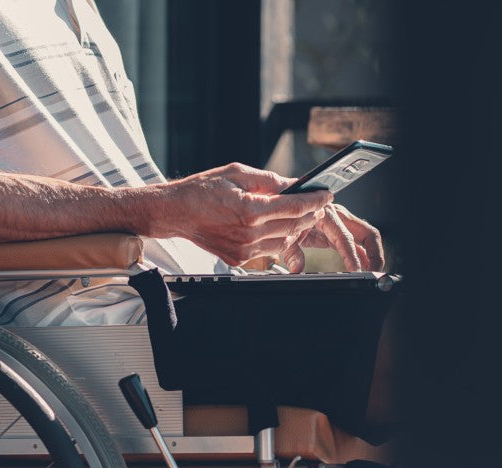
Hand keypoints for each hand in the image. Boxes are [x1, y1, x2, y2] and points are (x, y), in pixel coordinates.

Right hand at [152, 163, 333, 265]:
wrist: (176, 212)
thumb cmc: (202, 190)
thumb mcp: (237, 174)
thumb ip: (268, 180)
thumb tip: (293, 184)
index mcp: (250, 210)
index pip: (294, 206)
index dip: (315, 200)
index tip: (325, 194)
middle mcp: (249, 234)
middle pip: (293, 225)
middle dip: (310, 214)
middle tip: (317, 204)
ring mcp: (244, 250)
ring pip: (284, 241)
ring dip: (296, 228)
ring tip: (301, 214)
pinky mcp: (238, 259)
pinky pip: (268, 250)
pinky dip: (278, 238)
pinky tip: (279, 226)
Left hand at [285, 204, 384, 272]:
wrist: (286, 205)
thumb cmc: (286, 216)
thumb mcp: (286, 234)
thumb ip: (291, 252)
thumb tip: (296, 269)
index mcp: (325, 214)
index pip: (345, 238)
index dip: (352, 256)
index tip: (357, 271)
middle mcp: (339, 215)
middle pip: (367, 233)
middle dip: (375, 254)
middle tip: (374, 273)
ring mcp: (342, 221)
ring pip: (366, 237)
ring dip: (373, 255)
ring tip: (372, 272)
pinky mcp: (341, 229)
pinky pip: (357, 242)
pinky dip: (363, 255)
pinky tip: (364, 267)